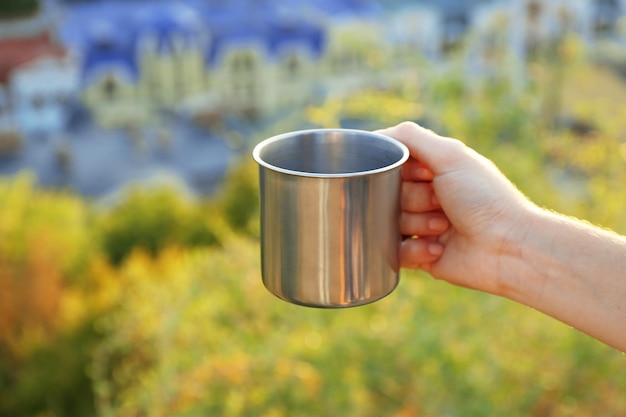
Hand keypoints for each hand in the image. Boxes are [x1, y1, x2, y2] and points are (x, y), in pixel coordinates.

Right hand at [378, 122, 534, 294]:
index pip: (392, 165)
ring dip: (417, 224)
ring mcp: (420, 226)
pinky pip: (396, 251)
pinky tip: (439, 248)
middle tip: (440, 202)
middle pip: (387, 194)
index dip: (404, 172)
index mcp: (432, 170)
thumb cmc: (484, 197)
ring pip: (388, 222)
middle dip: (413, 199)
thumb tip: (374, 136)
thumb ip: (410, 137)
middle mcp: (424, 196)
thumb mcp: (450, 155)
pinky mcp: (419, 255)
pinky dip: (416, 249)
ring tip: (444, 227)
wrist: (507, 247)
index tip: (429, 176)